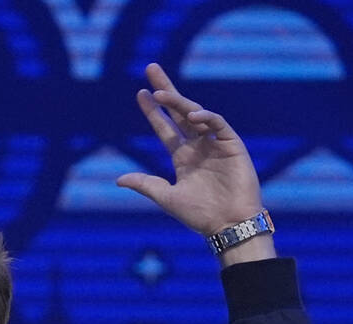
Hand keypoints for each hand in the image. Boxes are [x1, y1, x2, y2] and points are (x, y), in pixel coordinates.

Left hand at [116, 63, 264, 238]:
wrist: (228, 225)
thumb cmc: (199, 215)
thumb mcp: (167, 197)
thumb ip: (145, 184)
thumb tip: (119, 179)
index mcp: (182, 157)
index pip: (165, 127)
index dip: (152, 112)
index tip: (140, 94)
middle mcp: (198, 146)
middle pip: (179, 112)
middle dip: (166, 91)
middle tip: (151, 68)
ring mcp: (216, 144)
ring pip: (197, 114)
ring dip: (179, 103)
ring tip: (161, 94)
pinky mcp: (233, 145)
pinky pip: (219, 125)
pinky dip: (207, 118)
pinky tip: (193, 115)